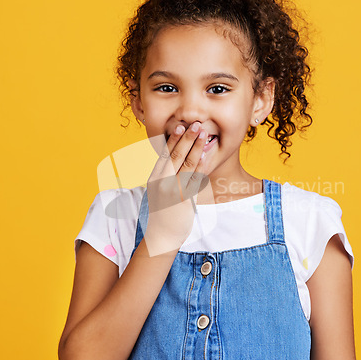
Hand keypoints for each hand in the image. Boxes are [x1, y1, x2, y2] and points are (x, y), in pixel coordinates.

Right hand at [143, 122, 208, 254]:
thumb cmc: (162, 212)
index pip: (164, 154)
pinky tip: (206, 155)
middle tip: (196, 124)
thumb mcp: (158, 191)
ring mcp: (174, 191)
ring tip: (204, 134)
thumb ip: (165, 176)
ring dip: (197, 146)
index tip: (180, 126)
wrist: (162, 236)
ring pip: (187, 164)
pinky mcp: (185, 200)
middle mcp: (162, 183)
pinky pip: (195, 179)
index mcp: (154, 178)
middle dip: (187, 138)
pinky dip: (201, 165)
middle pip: (176, 155)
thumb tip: (176, 160)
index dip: (173, 139)